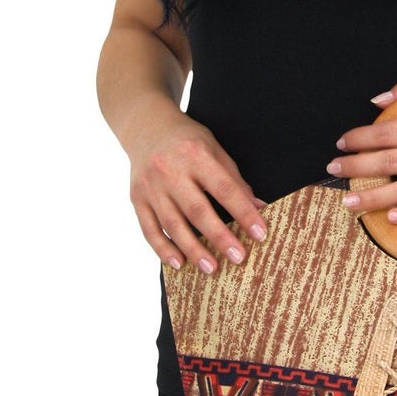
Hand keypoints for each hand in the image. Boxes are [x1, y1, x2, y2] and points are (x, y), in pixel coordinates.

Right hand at [128, 110, 268, 274]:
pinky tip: (178, 264)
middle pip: (197, 210)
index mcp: (195, 154)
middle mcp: (170, 170)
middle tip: (238, 258)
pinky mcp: (136, 198)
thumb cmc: (188, 140)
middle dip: (219, 237)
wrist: (146, 127)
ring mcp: (150, 186)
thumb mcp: (215, 149)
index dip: (243, 212)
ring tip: (212, 268)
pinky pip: (148, 229)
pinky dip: (162, 249)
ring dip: (192, 249)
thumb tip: (259, 208)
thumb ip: (235, 180)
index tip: (260, 233)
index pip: (224, 188)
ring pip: (172, 224)